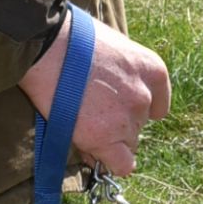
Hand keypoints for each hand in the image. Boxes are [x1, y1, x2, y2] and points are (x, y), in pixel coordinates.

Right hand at [19, 14, 170, 177]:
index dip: (133, 110)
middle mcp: (146, 96)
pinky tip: (92, 151)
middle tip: (88, 113)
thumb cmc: (71, 38)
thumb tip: (113, 95)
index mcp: (153, 70)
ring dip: (108, 141)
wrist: (45, 45)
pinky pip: (121, 165)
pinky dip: (109, 163)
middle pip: (138, 126)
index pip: (156, 106)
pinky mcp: (105, 138)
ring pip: (127, 145)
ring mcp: (127, 118)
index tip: (115, 108)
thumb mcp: (112, 45)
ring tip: (79, 124)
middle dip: (117, 124)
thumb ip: (121, 73)